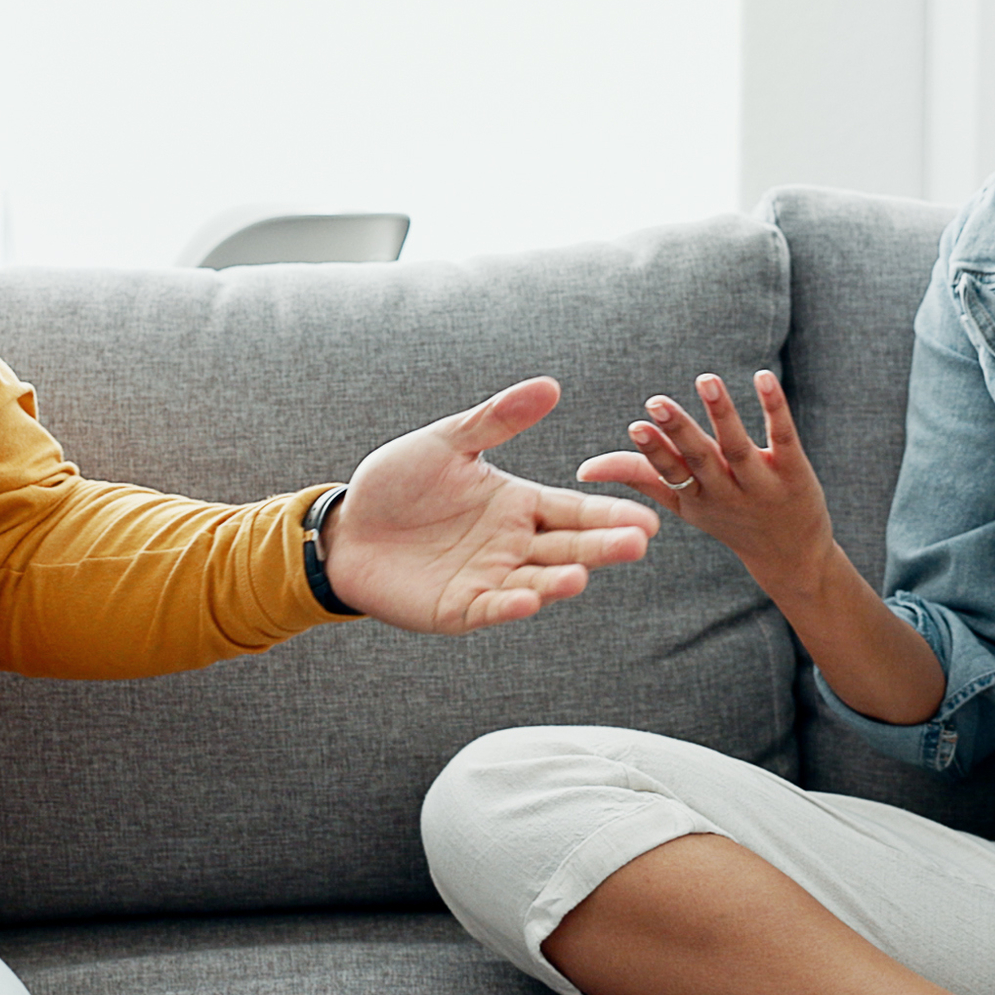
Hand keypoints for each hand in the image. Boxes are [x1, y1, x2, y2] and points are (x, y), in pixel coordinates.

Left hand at [326, 378, 660, 633]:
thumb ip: (496, 420)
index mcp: (518, 505)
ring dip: (559, 581)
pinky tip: (526, 599)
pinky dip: (509, 606)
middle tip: (638, 543)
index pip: (574, 510)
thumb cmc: (397, 483)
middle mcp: (513, 545)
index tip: (648, 518)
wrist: (346, 529)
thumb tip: (550, 385)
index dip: (609, 515)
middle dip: (603, 547)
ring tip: (581, 575)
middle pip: (568, 547)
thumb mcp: (446, 443)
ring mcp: (489, 579)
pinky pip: (490, 608)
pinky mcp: (459, 609)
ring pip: (536, 582)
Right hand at [575, 371, 835, 592]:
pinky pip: (784, 437)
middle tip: (658, 402)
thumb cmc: (728, 519)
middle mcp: (727, 492)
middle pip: (701, 459)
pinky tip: (763, 377)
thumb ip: (640, 477)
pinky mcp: (794, 471)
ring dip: (721, 413)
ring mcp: (762, 484)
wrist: (791, 555)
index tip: (636, 427)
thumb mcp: (683, 504)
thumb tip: (585, 469)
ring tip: (706, 380)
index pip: (671, 473)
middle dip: (679, 431)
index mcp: (696, 498)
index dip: (655, 452)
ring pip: (738, 446)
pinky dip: (774, 408)